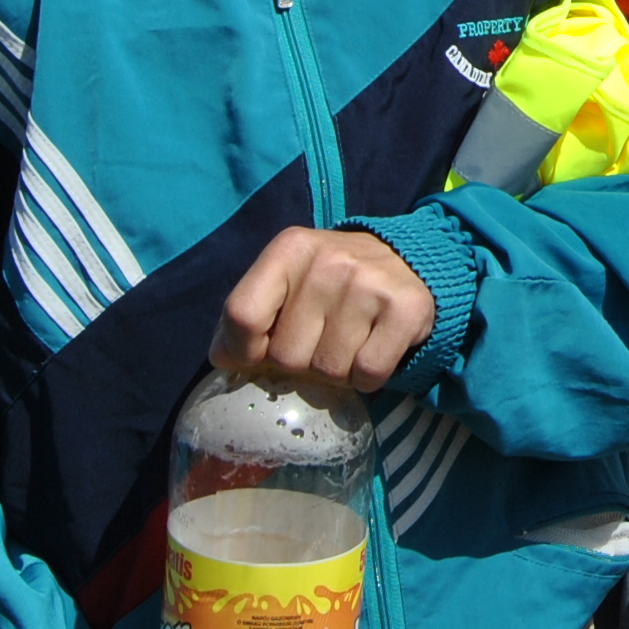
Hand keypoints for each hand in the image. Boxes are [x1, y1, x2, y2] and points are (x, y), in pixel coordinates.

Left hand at [214, 227, 434, 389]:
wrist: (407, 262)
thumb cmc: (331, 282)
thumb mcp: (285, 283)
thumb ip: (248, 316)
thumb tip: (222, 358)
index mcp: (289, 249)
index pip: (242, 315)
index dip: (243, 350)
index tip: (258, 356)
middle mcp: (329, 260)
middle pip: (286, 355)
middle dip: (299, 364)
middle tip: (318, 343)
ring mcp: (369, 284)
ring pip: (328, 370)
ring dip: (335, 373)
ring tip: (347, 344)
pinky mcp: (406, 309)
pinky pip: (368, 374)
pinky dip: (367, 379)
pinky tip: (372, 350)